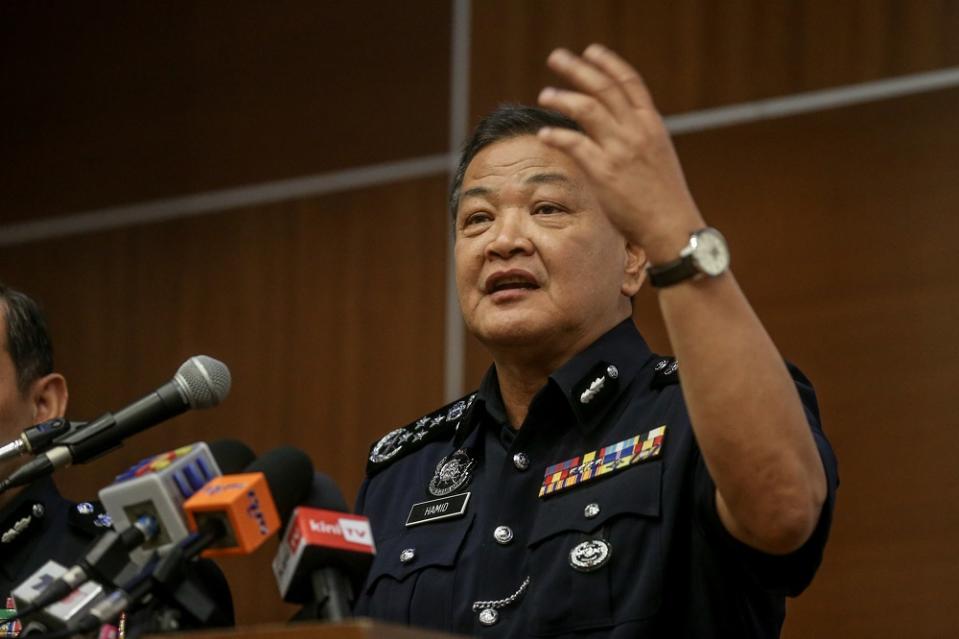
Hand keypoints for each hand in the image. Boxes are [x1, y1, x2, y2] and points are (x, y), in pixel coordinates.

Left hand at [537, 44, 704, 261]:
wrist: (672, 225)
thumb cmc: (664, 196)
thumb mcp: (658, 155)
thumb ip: (638, 136)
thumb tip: (616, 125)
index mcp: (651, 124)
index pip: (629, 82)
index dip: (608, 63)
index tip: (591, 51)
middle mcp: (636, 130)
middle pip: (603, 87)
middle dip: (577, 69)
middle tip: (556, 57)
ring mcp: (619, 149)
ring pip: (585, 108)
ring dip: (562, 97)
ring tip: (545, 94)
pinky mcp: (603, 171)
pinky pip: (573, 143)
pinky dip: (556, 135)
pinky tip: (544, 134)